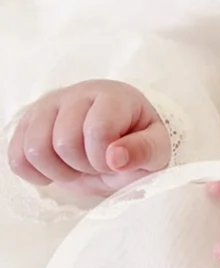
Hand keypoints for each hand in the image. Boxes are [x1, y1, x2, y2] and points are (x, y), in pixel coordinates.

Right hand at [7, 80, 171, 196]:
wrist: (117, 143)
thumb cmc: (138, 143)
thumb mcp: (157, 150)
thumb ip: (144, 151)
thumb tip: (116, 158)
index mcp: (114, 96)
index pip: (98, 130)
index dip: (105, 158)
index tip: (116, 162)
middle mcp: (78, 93)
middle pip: (64, 142)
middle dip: (84, 166)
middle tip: (99, 165)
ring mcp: (48, 106)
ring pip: (35, 149)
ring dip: (58, 171)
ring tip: (78, 167)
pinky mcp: (28, 123)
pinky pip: (16, 157)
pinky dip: (34, 173)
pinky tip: (56, 171)